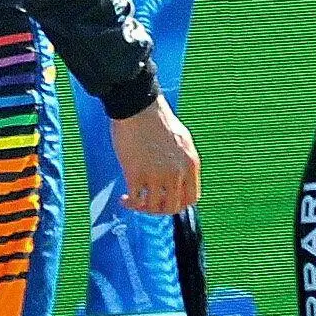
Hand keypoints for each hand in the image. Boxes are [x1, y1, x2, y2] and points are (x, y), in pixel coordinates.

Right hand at [112, 97, 200, 214]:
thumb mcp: (180, 141)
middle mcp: (177, 172)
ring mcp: (157, 174)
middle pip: (172, 207)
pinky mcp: (136, 173)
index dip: (178, 204)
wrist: (138, 106)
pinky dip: (130, 203)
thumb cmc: (156, 119)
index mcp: (190, 163)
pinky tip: (124, 198)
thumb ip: (182, 162)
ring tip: (132, 201)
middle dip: (158, 210)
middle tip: (146, 204)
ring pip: (152, 207)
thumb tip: (178, 181)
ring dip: (141, 208)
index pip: (192, 198)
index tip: (165, 201)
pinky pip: (136, 200)